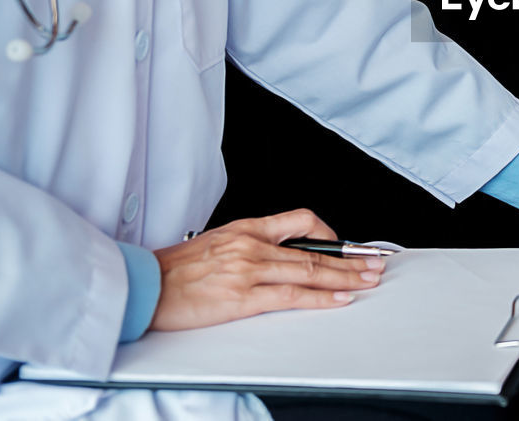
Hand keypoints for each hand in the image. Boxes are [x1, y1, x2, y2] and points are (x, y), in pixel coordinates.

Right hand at [150, 209, 384, 331]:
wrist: (144, 285)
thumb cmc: (175, 269)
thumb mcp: (218, 243)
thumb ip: (251, 245)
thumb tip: (282, 254)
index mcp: (247, 228)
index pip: (301, 220)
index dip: (329, 234)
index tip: (346, 246)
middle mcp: (252, 245)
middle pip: (314, 251)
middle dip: (350, 259)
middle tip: (374, 263)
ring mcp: (249, 270)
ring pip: (310, 271)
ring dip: (345, 277)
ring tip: (367, 281)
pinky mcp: (242, 297)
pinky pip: (291, 296)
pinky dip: (320, 298)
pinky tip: (338, 299)